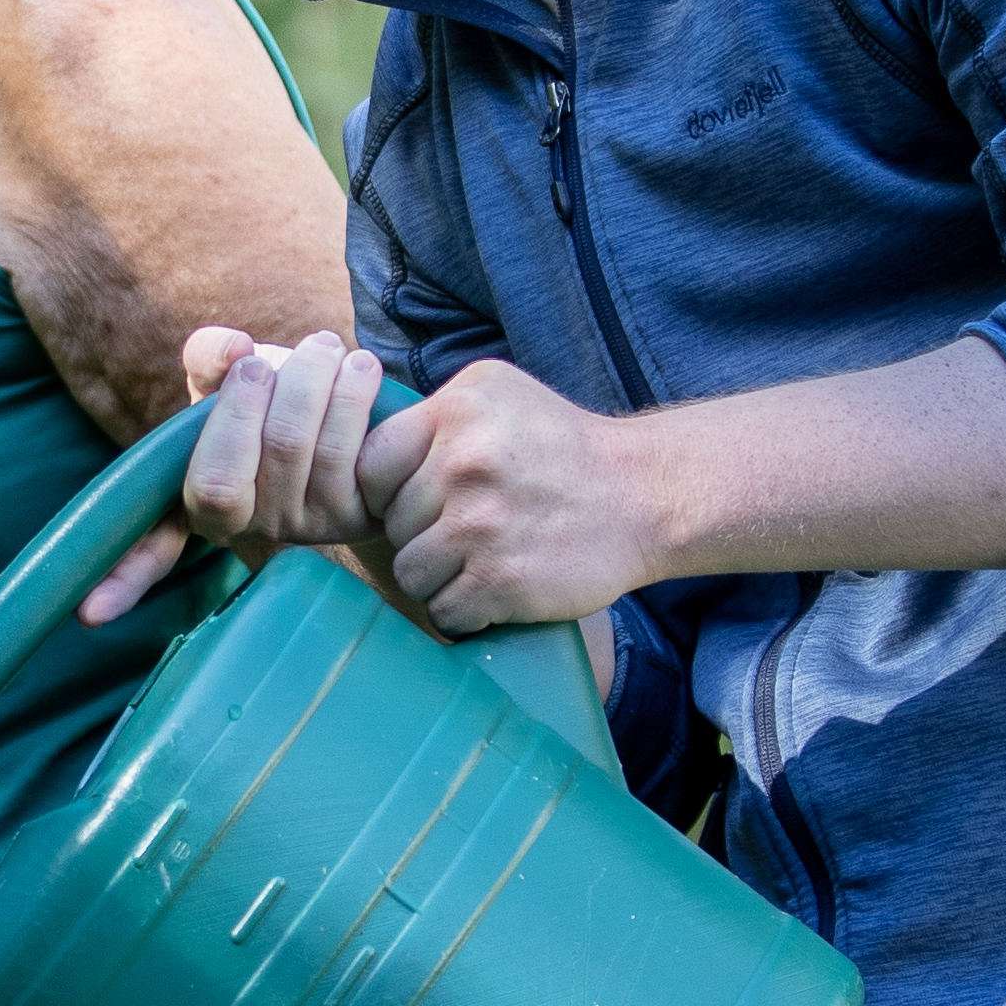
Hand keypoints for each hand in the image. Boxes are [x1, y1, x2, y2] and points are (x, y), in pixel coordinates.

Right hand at [76, 328, 387, 624]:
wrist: (352, 404)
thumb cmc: (273, 394)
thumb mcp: (226, 375)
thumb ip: (211, 356)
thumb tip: (232, 352)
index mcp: (200, 500)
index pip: (152, 548)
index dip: (121, 578)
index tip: (90, 613)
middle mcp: (248, 528)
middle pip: (229, 476)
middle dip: (255, 396)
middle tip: (272, 357)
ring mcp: (303, 527)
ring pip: (297, 449)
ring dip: (314, 379)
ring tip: (325, 348)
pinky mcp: (357, 514)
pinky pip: (349, 451)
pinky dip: (355, 393)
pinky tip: (359, 374)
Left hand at [360, 357, 674, 635]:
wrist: (644, 497)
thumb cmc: (563, 448)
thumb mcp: (498, 393)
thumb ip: (434, 411)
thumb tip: (360, 441)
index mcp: (457, 410)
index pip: (371, 466)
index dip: (389, 493)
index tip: (422, 502)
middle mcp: (463, 462)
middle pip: (393, 525)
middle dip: (423, 536)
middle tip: (471, 533)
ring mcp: (480, 523)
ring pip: (411, 573)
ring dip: (440, 579)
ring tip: (482, 563)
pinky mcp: (500, 579)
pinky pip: (443, 611)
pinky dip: (465, 612)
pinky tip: (496, 591)